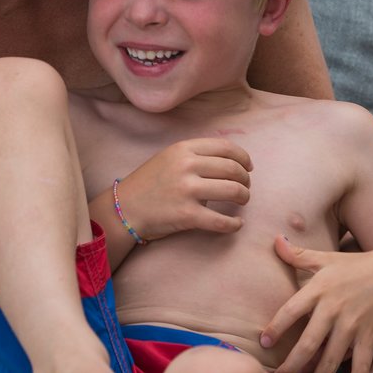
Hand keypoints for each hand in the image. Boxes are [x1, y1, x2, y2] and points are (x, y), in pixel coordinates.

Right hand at [115, 138, 252, 240]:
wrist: (124, 209)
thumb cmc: (149, 183)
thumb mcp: (169, 157)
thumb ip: (195, 155)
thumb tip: (231, 160)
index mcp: (184, 149)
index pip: (225, 147)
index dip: (243, 157)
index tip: (248, 167)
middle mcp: (186, 166)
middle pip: (232, 169)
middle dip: (245, 179)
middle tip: (246, 187)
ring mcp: (187, 190)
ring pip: (232, 191)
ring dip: (244, 197)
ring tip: (242, 201)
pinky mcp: (186, 215)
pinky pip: (221, 221)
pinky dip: (234, 224)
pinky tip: (237, 224)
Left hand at [263, 236, 372, 372]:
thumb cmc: (355, 266)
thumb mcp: (326, 258)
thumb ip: (298, 254)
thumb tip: (275, 239)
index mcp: (319, 289)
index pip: (290, 311)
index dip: (276, 328)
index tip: (263, 343)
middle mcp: (333, 309)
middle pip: (308, 343)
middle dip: (291, 365)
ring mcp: (352, 325)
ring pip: (330, 359)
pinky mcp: (370, 337)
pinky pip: (359, 365)